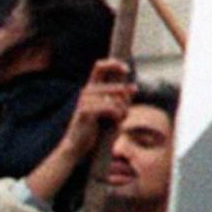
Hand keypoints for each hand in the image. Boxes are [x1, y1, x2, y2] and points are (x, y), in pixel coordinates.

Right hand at [29, 59, 134, 203]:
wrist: (78, 147)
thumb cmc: (96, 130)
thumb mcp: (112, 112)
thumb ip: (121, 99)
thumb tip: (133, 87)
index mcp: (91, 88)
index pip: (99, 67)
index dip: (113, 64)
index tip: (126, 69)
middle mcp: (86, 91)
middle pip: (116, 87)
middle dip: (126, 99)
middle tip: (125, 112)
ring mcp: (84, 100)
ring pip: (115, 99)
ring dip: (123, 110)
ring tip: (120, 119)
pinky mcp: (85, 111)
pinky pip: (110, 108)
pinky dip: (118, 115)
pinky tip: (115, 122)